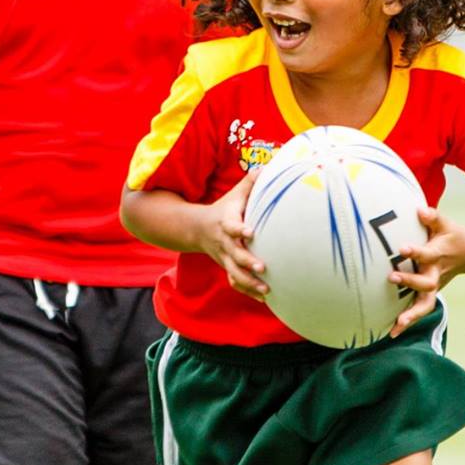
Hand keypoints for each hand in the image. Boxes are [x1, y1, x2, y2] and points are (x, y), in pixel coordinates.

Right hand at [202, 170, 266, 298]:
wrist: (197, 228)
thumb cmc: (224, 209)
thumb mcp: (234, 194)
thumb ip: (250, 183)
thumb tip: (266, 167)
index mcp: (226, 222)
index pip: (232, 226)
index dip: (240, 229)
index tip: (251, 232)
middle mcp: (224, 242)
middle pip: (234, 254)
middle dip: (247, 262)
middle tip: (262, 267)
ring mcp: (224, 257)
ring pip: (234, 273)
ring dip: (249, 282)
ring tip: (266, 289)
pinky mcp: (227, 266)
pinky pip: (235, 281)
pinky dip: (248, 290)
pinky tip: (263, 298)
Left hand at [389, 206, 464, 334]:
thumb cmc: (452, 235)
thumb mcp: (445, 224)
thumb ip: (432, 217)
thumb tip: (419, 210)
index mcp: (439, 255)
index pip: (427, 254)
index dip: (415, 252)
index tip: (402, 248)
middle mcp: (436, 274)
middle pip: (426, 283)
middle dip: (410, 282)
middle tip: (392, 277)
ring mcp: (434, 287)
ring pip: (424, 304)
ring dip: (411, 315)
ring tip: (397, 325)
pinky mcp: (429, 295)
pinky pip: (418, 310)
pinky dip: (406, 323)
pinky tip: (392, 333)